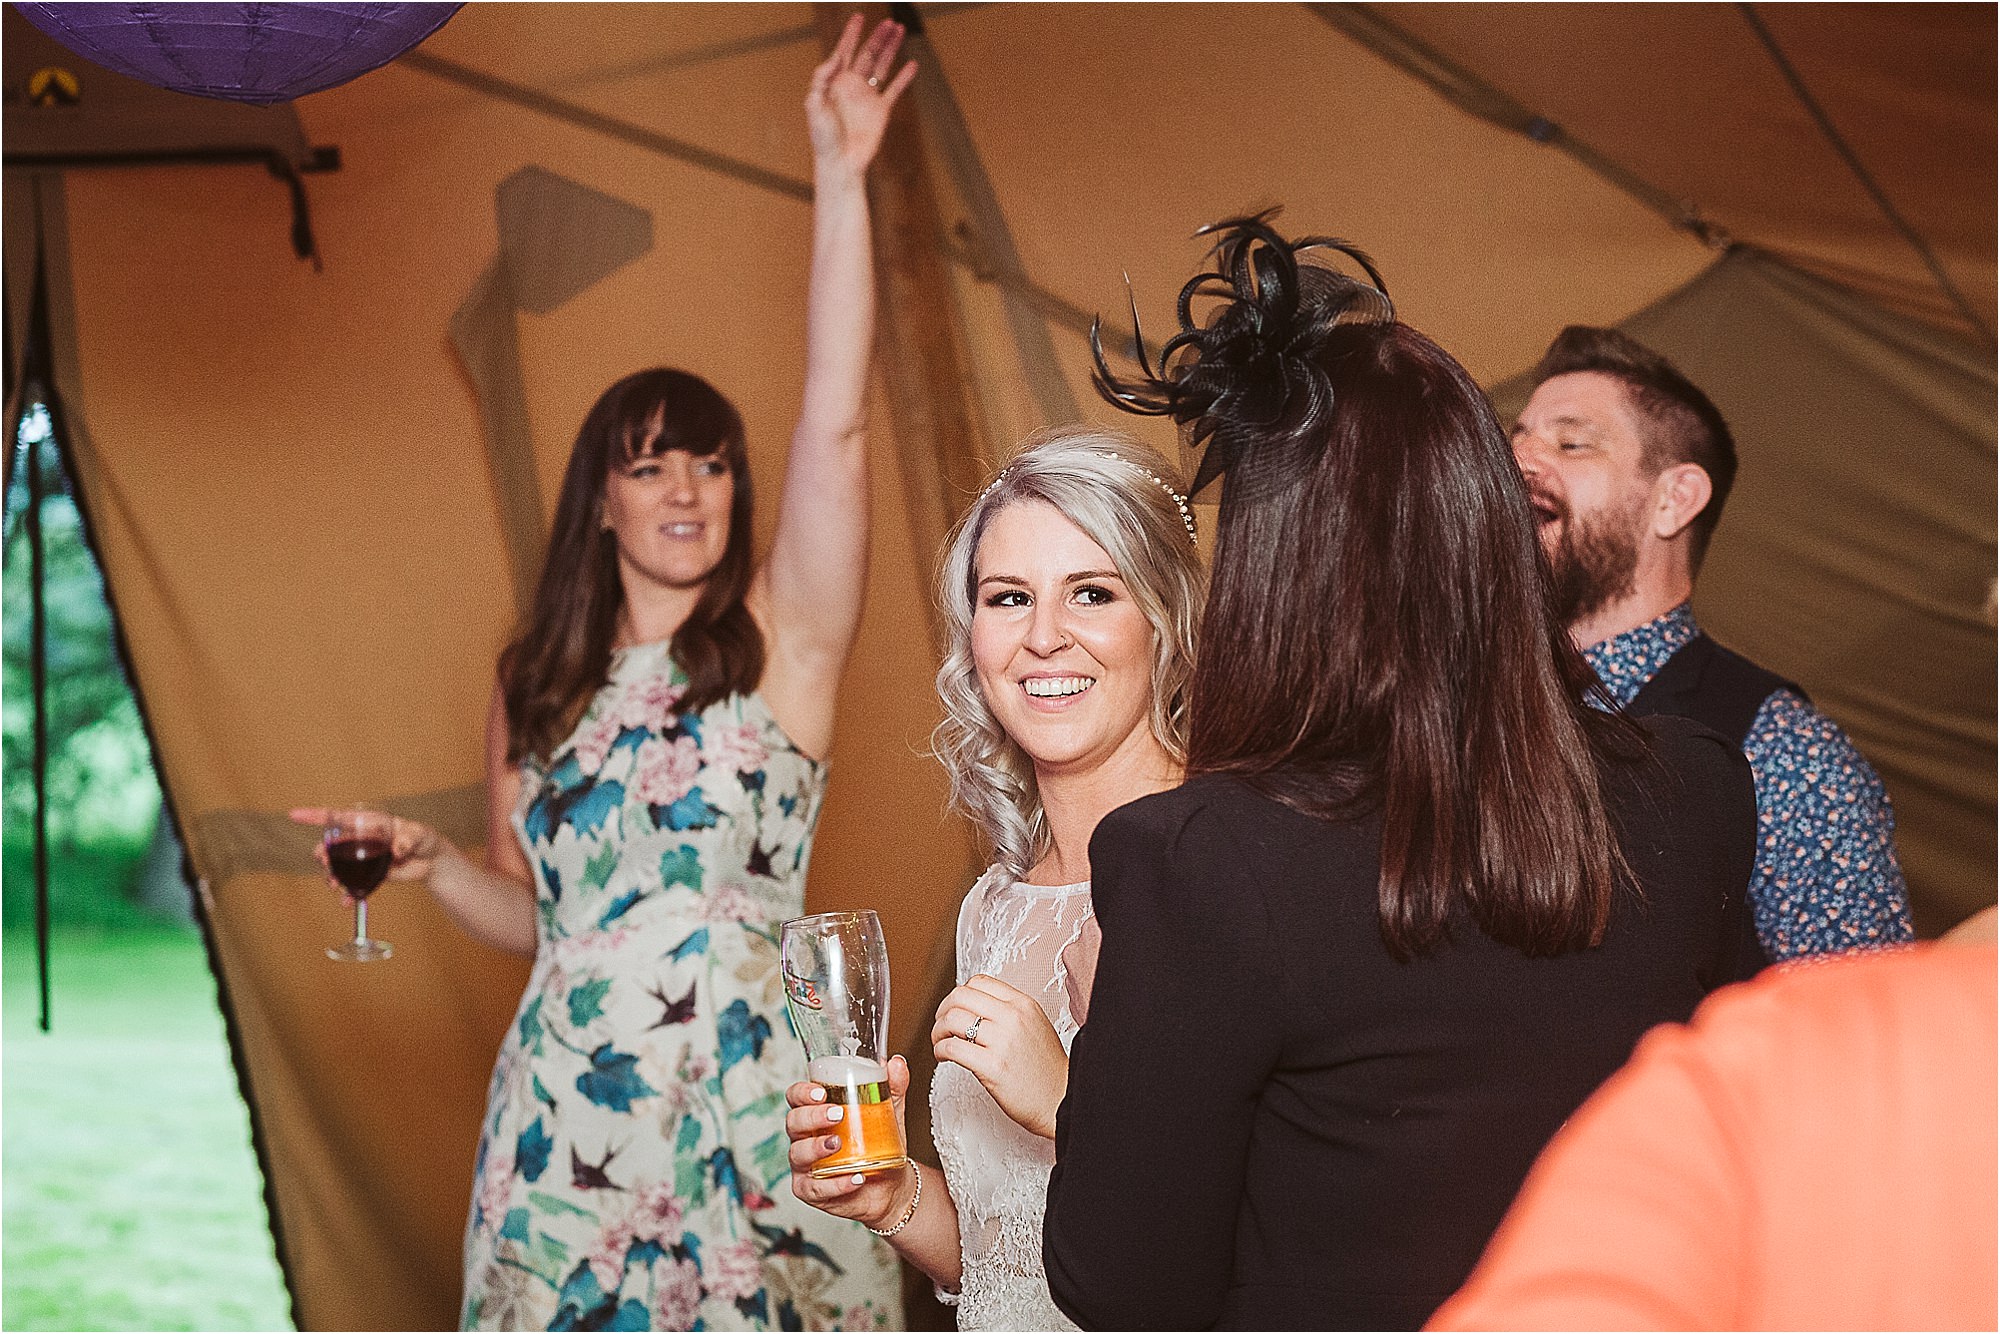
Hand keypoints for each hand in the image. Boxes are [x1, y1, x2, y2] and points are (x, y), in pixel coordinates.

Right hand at [288, 807, 452, 903]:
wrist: (432, 862)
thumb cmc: (424, 839)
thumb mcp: (420, 834)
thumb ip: (409, 839)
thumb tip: (398, 849)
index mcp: (368, 823)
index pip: (338, 817)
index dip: (315, 815)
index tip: (294, 815)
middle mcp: (360, 841)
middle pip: (332, 846)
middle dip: (323, 853)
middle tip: (322, 860)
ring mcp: (362, 859)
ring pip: (338, 867)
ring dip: (330, 875)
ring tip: (332, 883)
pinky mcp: (369, 876)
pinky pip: (352, 885)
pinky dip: (347, 894)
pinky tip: (346, 901)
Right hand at [786, 1053, 914, 1229]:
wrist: (890, 1183)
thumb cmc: (879, 1143)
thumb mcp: (889, 1111)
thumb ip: (892, 1087)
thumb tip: (897, 1063)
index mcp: (816, 1112)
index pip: (796, 1097)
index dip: (801, 1092)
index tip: (821, 1092)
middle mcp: (804, 1137)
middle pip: (793, 1122)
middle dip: (812, 1116)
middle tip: (836, 1114)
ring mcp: (805, 1165)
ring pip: (798, 1154)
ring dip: (817, 1148)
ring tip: (838, 1144)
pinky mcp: (811, 1191)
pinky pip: (815, 1188)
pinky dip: (835, 1184)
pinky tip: (855, 1178)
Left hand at [805, 14, 916, 176]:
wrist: (840, 162)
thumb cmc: (822, 138)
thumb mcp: (814, 106)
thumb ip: (821, 80)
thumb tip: (834, 59)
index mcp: (835, 82)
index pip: (843, 51)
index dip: (850, 34)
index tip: (858, 17)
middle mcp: (852, 85)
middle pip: (867, 54)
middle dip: (877, 37)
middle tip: (888, 22)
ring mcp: (868, 97)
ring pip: (882, 66)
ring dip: (890, 49)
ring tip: (899, 31)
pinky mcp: (881, 110)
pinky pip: (894, 89)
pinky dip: (904, 77)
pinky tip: (912, 64)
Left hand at [933, 976, 1067, 1139]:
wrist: (1061, 1100)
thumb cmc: (1046, 1069)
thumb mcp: (1034, 1025)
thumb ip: (1008, 1011)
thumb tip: (973, 1007)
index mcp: (1023, 1004)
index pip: (978, 982)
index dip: (959, 995)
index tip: (954, 1009)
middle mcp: (1013, 1017)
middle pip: (960, 996)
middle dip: (942, 1010)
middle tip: (941, 1025)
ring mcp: (1003, 1041)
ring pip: (952, 1019)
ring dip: (938, 1031)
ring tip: (941, 1043)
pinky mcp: (993, 1066)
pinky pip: (952, 1047)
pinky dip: (940, 1050)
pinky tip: (944, 1057)